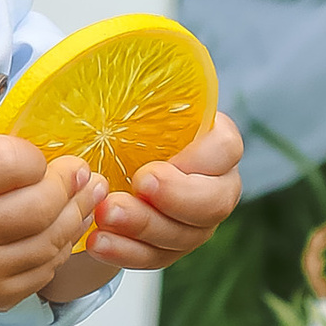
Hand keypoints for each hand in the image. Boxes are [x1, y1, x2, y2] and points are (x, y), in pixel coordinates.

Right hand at [0, 130, 106, 319]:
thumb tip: (49, 160)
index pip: (14, 164)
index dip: (35, 158)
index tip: (35, 158)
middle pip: (40, 207)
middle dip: (70, 185)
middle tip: (83, 172)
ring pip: (51, 242)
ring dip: (78, 215)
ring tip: (91, 194)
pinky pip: (45, 271)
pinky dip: (61, 247)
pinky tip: (65, 228)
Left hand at [57, 112, 244, 285]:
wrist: (103, 164)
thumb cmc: (120, 128)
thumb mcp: (126, 106)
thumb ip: (131, 96)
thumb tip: (104, 68)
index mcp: (213, 141)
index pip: (226, 149)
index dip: (199, 160)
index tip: (152, 166)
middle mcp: (215, 183)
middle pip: (215, 201)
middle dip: (174, 200)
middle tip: (136, 187)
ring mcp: (197, 221)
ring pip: (186, 235)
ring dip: (143, 227)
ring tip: (104, 214)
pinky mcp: (172, 248)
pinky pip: (156, 257)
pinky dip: (126, 252)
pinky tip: (99, 241)